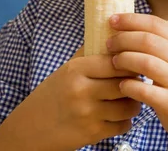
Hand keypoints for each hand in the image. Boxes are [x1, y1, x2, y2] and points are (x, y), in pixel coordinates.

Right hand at [0, 46, 141, 150]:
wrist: (31, 127)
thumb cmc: (54, 94)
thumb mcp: (67, 69)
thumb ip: (91, 53)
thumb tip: (116, 33)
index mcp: (76, 69)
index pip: (116, 61)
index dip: (129, 62)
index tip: (133, 64)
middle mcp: (81, 91)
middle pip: (125, 83)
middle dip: (135, 83)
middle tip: (136, 81)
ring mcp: (87, 114)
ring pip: (129, 106)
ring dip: (133, 103)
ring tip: (128, 99)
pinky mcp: (92, 134)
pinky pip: (123, 125)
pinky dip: (125, 122)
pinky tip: (118, 116)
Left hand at [107, 14, 167, 148]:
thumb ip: (163, 45)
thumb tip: (130, 29)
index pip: (156, 24)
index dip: (131, 19)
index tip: (112, 20)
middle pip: (147, 40)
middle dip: (123, 39)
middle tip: (108, 44)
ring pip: (145, 62)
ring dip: (124, 60)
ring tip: (113, 63)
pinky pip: (144, 90)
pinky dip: (129, 86)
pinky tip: (122, 86)